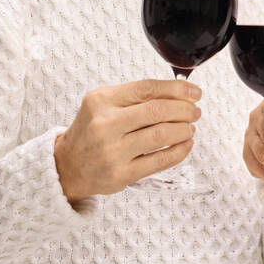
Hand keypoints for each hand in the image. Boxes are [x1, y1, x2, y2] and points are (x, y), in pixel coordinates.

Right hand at [53, 78, 201, 202]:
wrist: (68, 166)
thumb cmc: (92, 131)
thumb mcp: (104, 104)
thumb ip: (136, 96)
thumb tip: (180, 92)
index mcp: (101, 101)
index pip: (146, 88)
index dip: (176, 89)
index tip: (194, 92)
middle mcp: (104, 124)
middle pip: (157, 111)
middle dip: (184, 110)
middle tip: (195, 111)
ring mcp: (112, 151)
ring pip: (161, 135)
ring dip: (184, 130)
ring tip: (190, 127)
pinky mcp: (121, 174)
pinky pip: (159, 161)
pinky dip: (179, 151)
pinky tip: (185, 144)